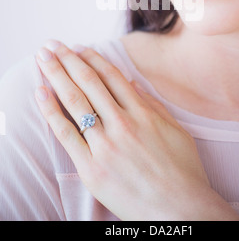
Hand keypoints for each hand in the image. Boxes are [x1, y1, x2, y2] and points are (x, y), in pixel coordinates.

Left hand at [35, 40, 238, 220]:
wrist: (180, 209)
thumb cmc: (183, 171)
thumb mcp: (176, 130)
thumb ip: (153, 105)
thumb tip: (132, 84)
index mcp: (143, 112)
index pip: (111, 77)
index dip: (92, 59)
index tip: (79, 48)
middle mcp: (123, 123)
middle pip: (89, 83)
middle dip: (68, 60)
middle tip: (52, 45)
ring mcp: (106, 144)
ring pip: (76, 102)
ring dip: (57, 76)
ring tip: (43, 58)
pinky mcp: (92, 167)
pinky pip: (67, 135)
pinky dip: (52, 112)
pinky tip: (41, 93)